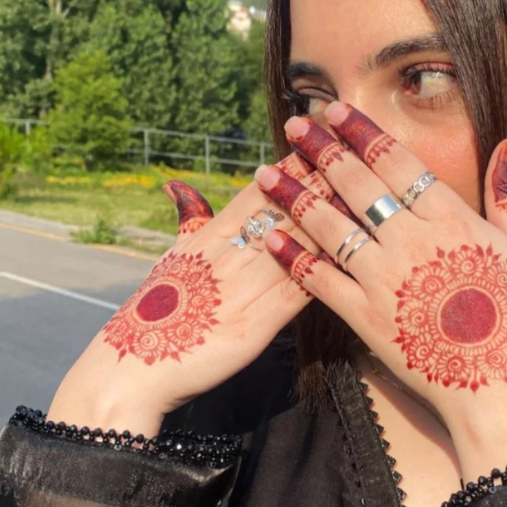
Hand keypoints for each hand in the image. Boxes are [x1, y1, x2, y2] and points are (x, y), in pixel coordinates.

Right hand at [47, 155, 350, 436]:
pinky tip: (352, 258)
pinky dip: (324, 271)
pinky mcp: (257, 324)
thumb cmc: (155, 312)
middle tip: (358, 155)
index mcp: (210, 236)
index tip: (320, 143)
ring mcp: (245, 288)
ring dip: (334, 222)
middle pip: (285, 212)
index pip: (258, 194)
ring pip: (297, 247)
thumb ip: (187, 220)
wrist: (139, 363)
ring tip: (367, 198)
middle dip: (322, 184)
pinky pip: (298, 291)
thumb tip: (178, 186)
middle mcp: (230, 255)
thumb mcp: (171, 257)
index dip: (291, 168)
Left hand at [255, 104, 506, 480]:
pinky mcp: (364, 318)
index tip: (335, 110)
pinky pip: (319, 280)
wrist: (502, 385)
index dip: (361, 132)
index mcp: (449, 219)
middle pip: (356, 185)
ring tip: (265, 172)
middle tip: (295, 125)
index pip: (396, 162)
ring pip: (329, 226)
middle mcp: (410, 241)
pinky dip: (292, 256)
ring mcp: (383, 280)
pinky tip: (269, 236)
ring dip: (294, 195)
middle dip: (322, 150)